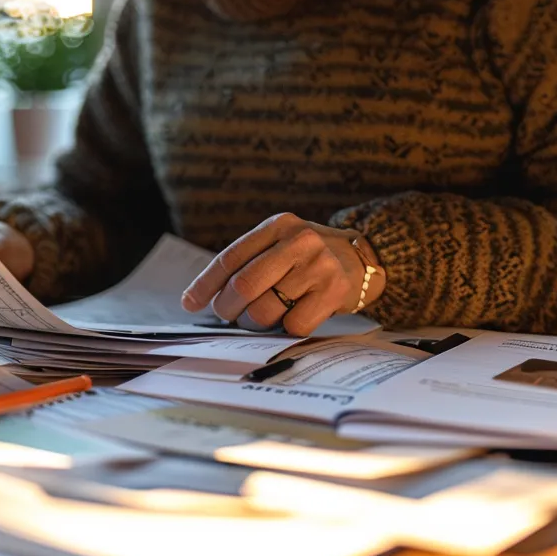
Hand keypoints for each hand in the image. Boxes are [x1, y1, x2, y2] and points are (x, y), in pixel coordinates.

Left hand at [181, 213, 379, 335]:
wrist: (366, 258)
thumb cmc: (311, 258)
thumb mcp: (283, 244)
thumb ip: (250, 262)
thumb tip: (204, 298)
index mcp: (278, 226)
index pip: (231, 258)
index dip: (206, 284)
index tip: (190, 303)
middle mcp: (298, 241)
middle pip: (244, 286)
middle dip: (228, 309)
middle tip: (229, 316)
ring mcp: (318, 266)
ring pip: (265, 310)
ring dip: (256, 323)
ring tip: (262, 318)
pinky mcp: (334, 291)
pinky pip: (294, 325)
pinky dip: (286, 329)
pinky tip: (292, 318)